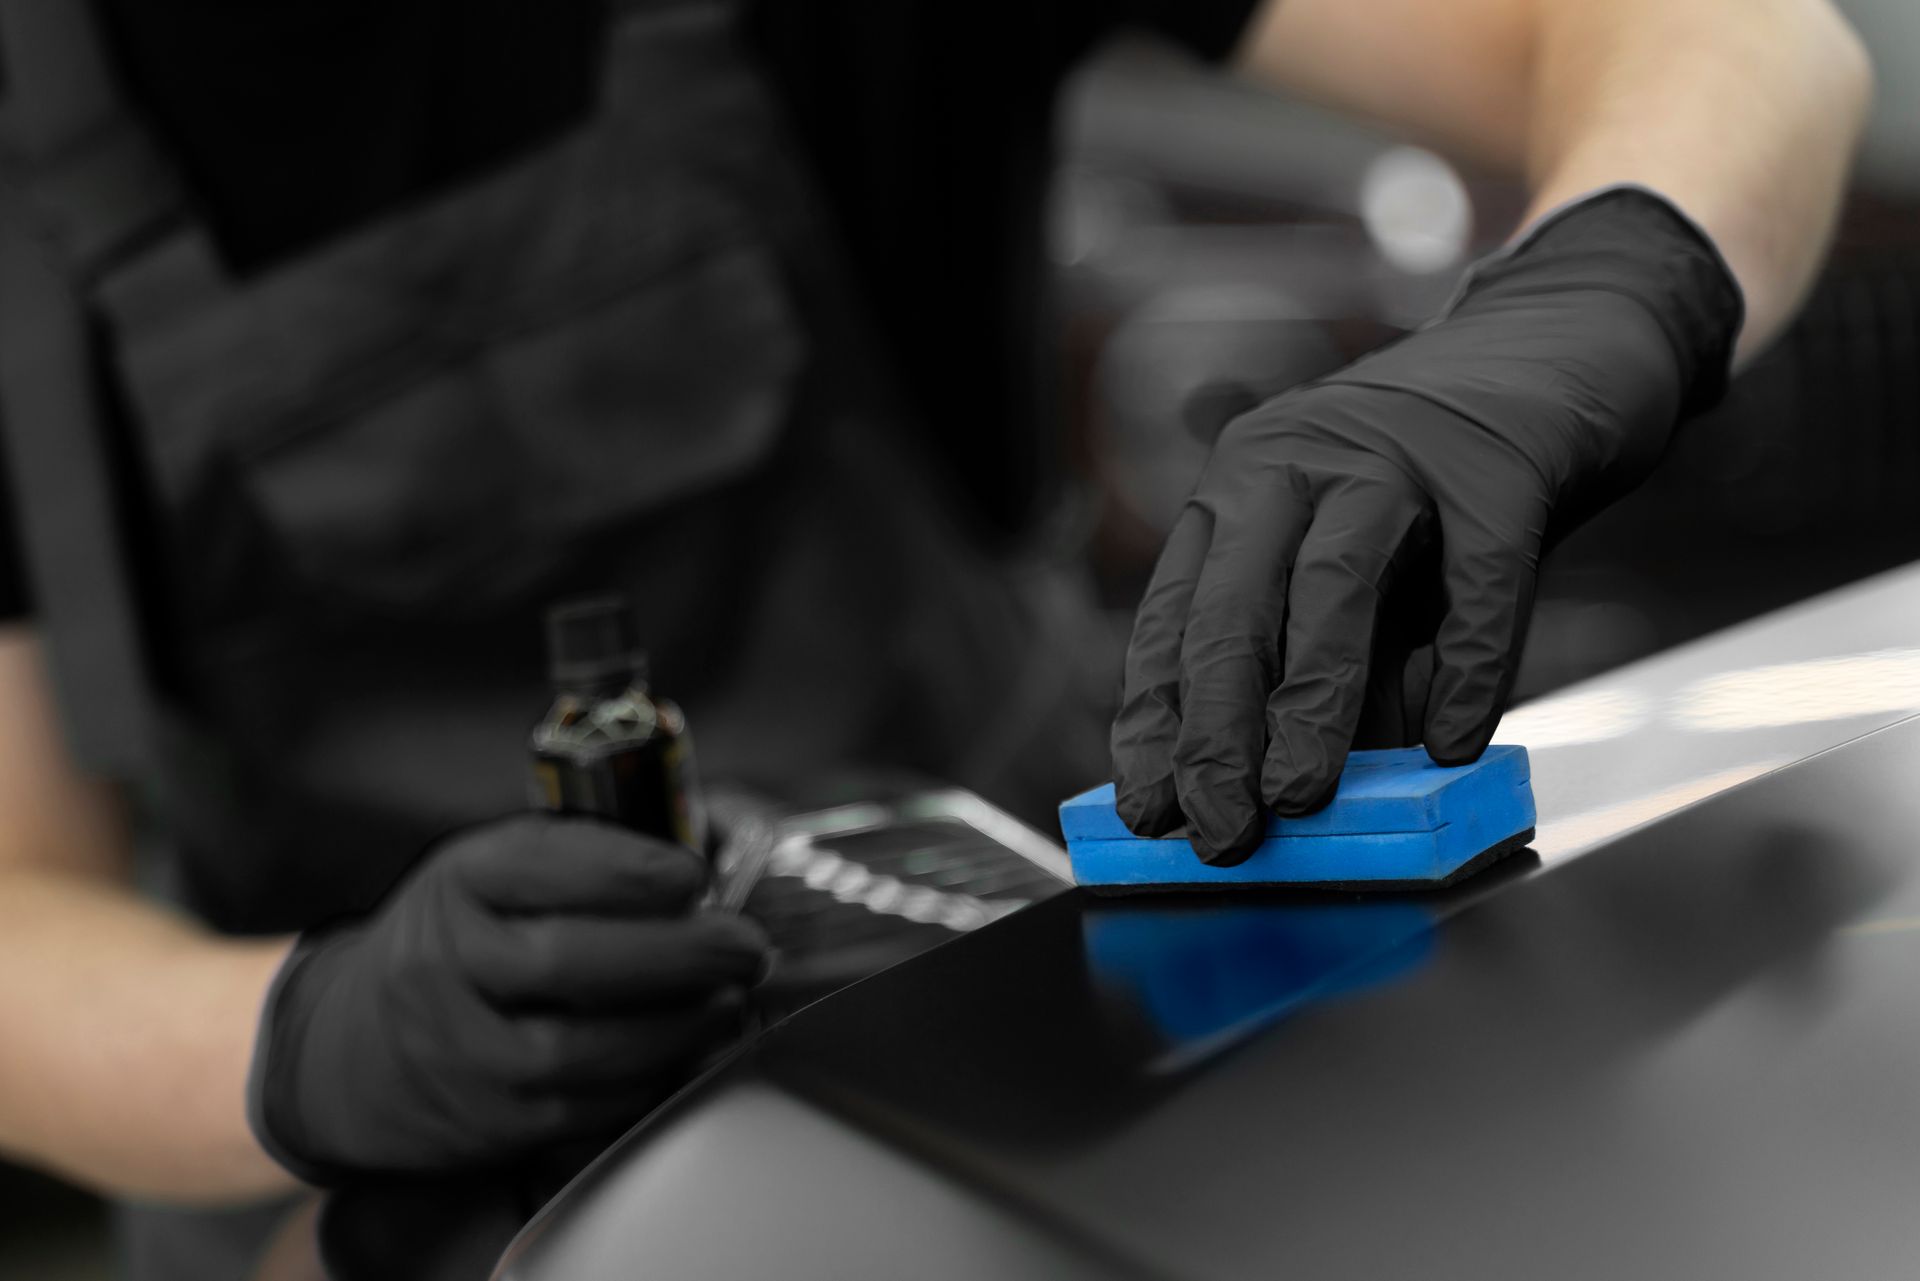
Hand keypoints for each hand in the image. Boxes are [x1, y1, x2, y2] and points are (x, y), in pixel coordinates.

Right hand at [248, 814, 767, 1182]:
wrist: (348, 1048)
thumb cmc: (459, 941)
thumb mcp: (494, 873)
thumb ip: (585, 857)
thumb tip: (711, 841)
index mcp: (460, 881)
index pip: (540, 864)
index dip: (627, 870)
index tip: (692, 874)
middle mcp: (447, 964)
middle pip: (566, 961)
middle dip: (675, 954)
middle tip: (744, 946)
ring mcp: (461, 1049)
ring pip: (575, 1049)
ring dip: (674, 1027)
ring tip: (728, 1003)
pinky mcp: (487, 1121)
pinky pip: (580, 1107)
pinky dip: (647, 1082)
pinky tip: (688, 1054)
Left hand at [1112, 188, 1740, 863]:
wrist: (1554, 350)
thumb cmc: (1435, 483)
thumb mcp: (1355, 566)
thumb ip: (1324, 664)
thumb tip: (1286, 791)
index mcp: (1240, 487)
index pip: (1175, 614)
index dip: (1158, 718)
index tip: (1145, 807)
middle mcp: (1298, 462)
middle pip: (1236, 604)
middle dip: (1215, 730)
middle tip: (1217, 829)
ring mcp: (1398, 457)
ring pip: (1333, 587)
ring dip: (1311, 705)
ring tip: (1299, 797)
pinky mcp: (1498, 470)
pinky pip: (1477, 587)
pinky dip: (1465, 673)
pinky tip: (1452, 746)